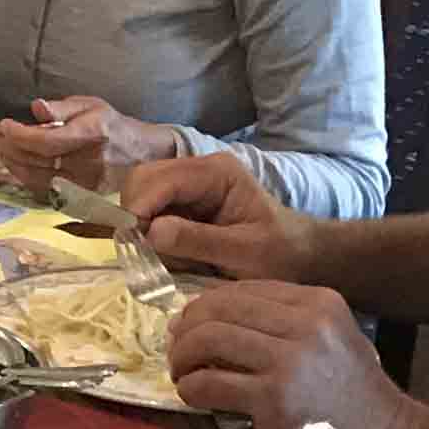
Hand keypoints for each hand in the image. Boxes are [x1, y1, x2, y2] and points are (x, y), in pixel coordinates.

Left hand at [0, 95, 183, 195]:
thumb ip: (61, 107)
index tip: (4, 126)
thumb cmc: (111, 126)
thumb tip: (36, 107)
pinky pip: (46, 191)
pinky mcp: (83, 198)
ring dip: (13, 166)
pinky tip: (16, 168)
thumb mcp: (90, 105)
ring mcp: (86, 184)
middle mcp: (89, 162)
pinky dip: (26, 180)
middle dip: (10, 148)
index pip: (45, 141)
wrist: (141, 153)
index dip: (18, 135)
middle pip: (37, 161)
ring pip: (37, 179)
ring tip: (4, 151)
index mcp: (91, 135)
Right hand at [122, 151, 317, 282]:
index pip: (162, 179)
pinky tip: (169, 254)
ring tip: (163, 256)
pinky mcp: (181, 204)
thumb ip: (198, 240)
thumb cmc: (278, 253)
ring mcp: (188, 187)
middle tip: (144, 251)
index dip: (140, 207)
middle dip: (136, 215)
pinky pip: (149, 213)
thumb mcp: (243, 252)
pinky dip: (149, 235)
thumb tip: (151, 232)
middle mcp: (198, 171)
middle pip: (142, 180)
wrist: (298, 257)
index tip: (130, 241)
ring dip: (141, 227)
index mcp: (217, 173)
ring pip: (140, 196)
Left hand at [164, 282, 428, 428]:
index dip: (205, 304)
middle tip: (176, 349)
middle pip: (218, 309)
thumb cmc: (353, 392)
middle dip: (186, 328)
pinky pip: (208, 383)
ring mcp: (290, 360)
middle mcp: (305, 324)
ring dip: (182, 357)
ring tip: (181, 373)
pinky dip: (190, 388)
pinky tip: (193, 397)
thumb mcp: (331, 338)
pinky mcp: (272, 398)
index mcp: (318, 302)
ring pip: (207, 339)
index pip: (242, 289)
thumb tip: (212, 311)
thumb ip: (283, 320)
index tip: (189, 323)